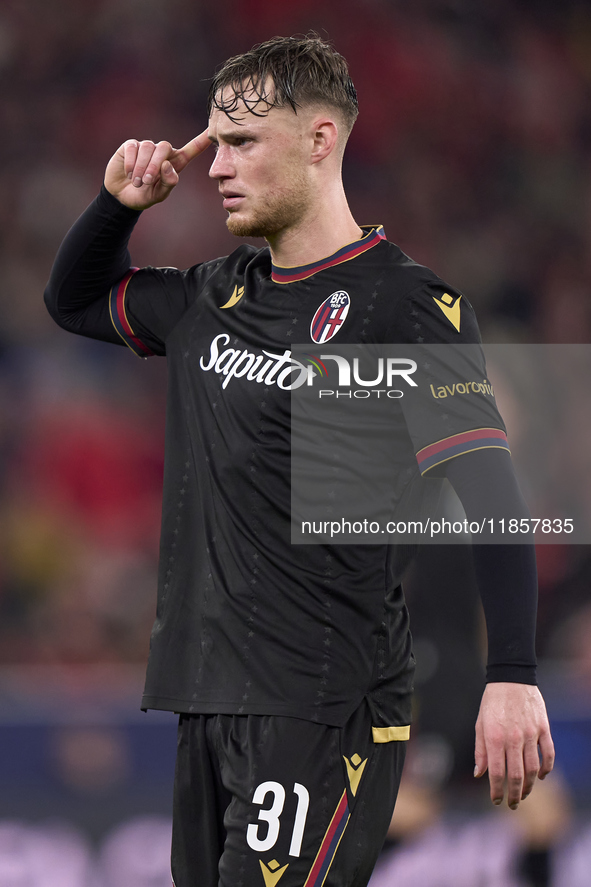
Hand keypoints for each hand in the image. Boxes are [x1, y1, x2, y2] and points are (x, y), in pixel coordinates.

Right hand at [104, 130, 211, 209]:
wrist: (122, 197)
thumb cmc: (144, 195)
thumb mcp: (159, 195)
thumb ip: (167, 182)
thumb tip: (167, 165)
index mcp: (174, 163)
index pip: (191, 150)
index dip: (201, 141)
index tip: (212, 132)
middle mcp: (161, 152)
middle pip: (164, 146)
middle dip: (155, 165)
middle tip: (147, 181)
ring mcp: (146, 147)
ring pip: (148, 147)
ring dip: (141, 167)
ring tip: (137, 182)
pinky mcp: (130, 146)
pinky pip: (133, 148)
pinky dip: (131, 163)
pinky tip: (129, 174)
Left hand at [474, 682, 553, 808]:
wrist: (511, 678)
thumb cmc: (492, 702)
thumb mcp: (480, 724)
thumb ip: (480, 751)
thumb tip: (479, 774)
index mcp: (495, 738)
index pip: (497, 773)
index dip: (496, 791)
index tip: (496, 801)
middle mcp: (513, 738)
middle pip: (517, 776)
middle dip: (515, 795)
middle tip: (513, 805)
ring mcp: (531, 734)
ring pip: (534, 769)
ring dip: (530, 786)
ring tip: (525, 794)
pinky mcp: (544, 729)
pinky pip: (549, 754)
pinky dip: (547, 769)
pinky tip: (542, 776)